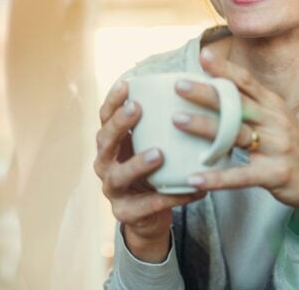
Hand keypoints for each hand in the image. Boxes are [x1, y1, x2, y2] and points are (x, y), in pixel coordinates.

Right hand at [94, 81, 205, 261]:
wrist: (148, 216)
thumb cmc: (153, 171)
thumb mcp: (152, 144)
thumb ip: (161, 123)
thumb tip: (194, 84)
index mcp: (110, 143)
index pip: (105, 117)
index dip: (112, 100)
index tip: (126, 83)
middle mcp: (105, 164)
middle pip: (105, 141)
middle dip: (119, 124)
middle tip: (138, 108)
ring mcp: (112, 190)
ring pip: (119, 176)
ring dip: (137, 163)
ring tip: (158, 154)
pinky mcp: (125, 214)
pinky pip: (147, 205)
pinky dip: (170, 197)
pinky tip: (192, 189)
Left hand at [172, 48, 298, 231]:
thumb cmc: (292, 147)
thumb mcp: (277, 120)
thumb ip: (250, 106)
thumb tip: (213, 92)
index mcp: (273, 105)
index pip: (247, 82)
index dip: (225, 68)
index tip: (203, 54)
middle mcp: (275, 121)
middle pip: (237, 104)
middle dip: (207, 93)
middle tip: (178, 85)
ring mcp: (277, 147)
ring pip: (236, 134)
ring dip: (206, 127)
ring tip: (178, 120)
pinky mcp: (276, 174)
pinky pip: (241, 175)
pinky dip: (217, 178)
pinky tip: (194, 178)